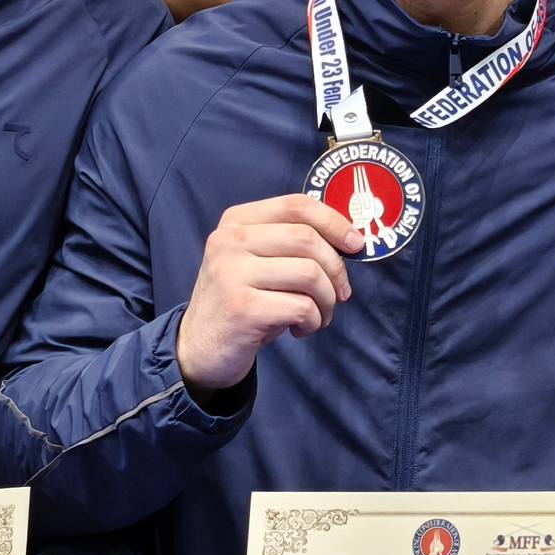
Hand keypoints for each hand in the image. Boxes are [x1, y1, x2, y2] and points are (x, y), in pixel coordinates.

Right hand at [175, 194, 364, 390]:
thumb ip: (290, 242)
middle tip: (340, 295)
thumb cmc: (242, 300)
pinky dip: (313, 321)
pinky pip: (301, 307)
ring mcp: (232, 273)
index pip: (297, 205)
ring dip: (327, 301)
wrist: (198, 349)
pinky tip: (301, 329)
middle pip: (307, 239)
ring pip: (310, 274)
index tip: (356, 244)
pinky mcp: (241, 308)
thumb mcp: (258, 261)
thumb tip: (350, 238)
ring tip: (319, 316)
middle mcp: (230, 241)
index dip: (334, 222)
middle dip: (336, 270)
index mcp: (236, 221)